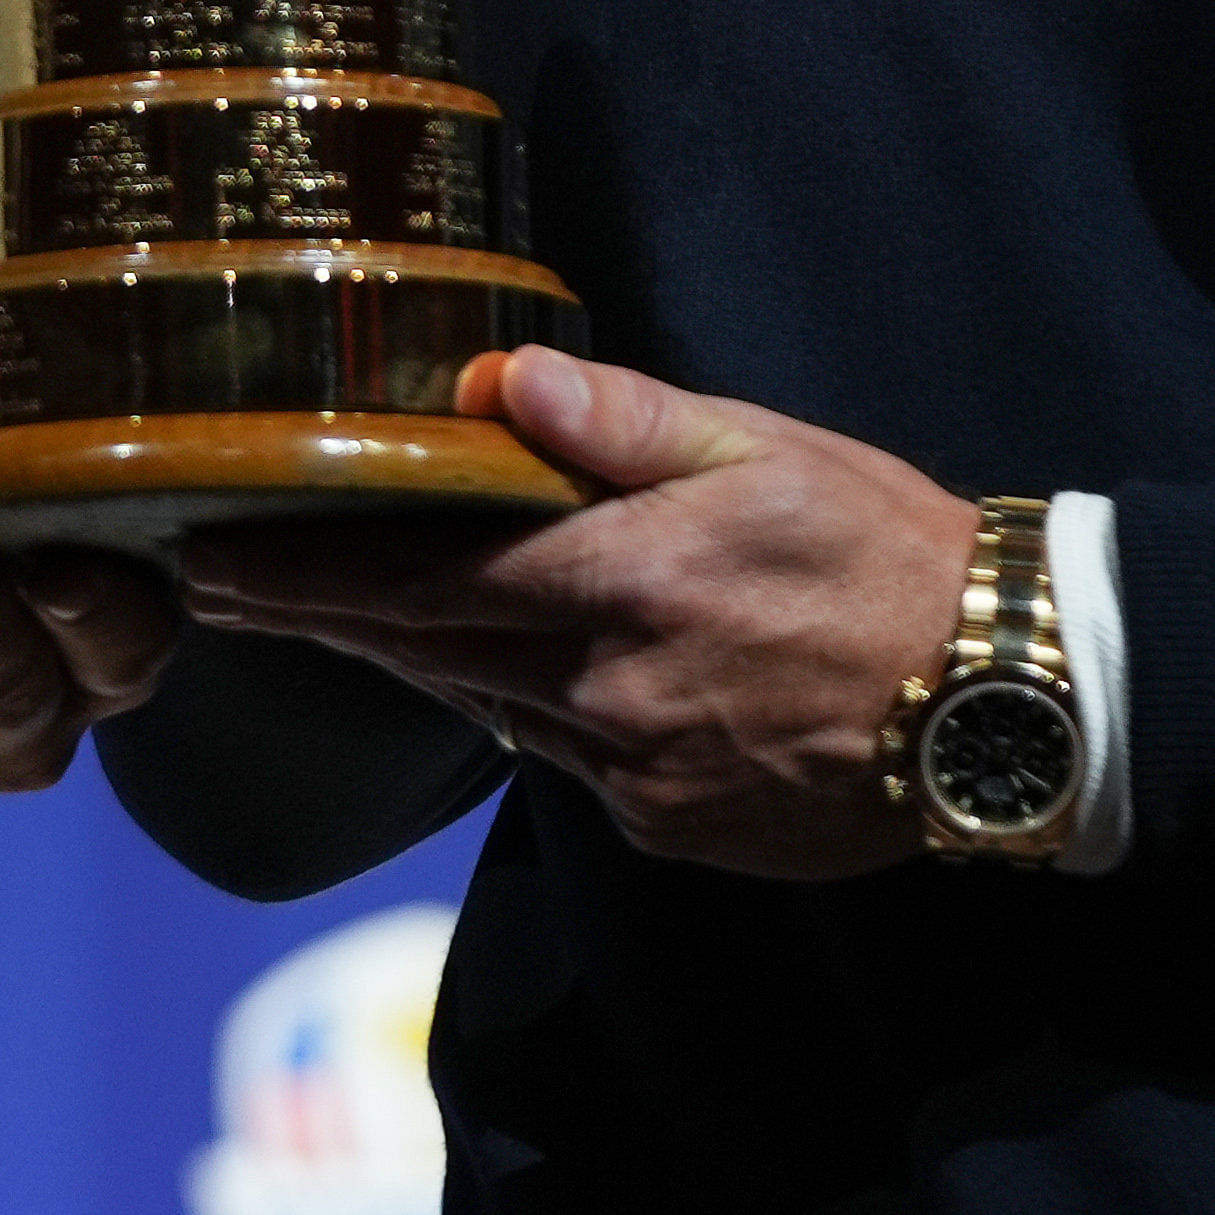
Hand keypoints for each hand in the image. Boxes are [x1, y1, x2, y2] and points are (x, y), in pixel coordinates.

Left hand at [180, 349, 980, 881]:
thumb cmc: (883, 547)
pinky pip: (562, 762)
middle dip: (314, 618)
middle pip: (423, 652)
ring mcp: (635, 774)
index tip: (212, 557)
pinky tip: (498, 675)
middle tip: (215, 590)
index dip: (305, 571)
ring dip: (407, 662)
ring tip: (328, 615)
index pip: (420, 576)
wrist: (1002, 699)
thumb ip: (623, 422)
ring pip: (486, 710)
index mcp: (621, 584)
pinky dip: (517, 711)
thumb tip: (500, 386)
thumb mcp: (763, 447)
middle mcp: (607, 693)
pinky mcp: (670, 828)